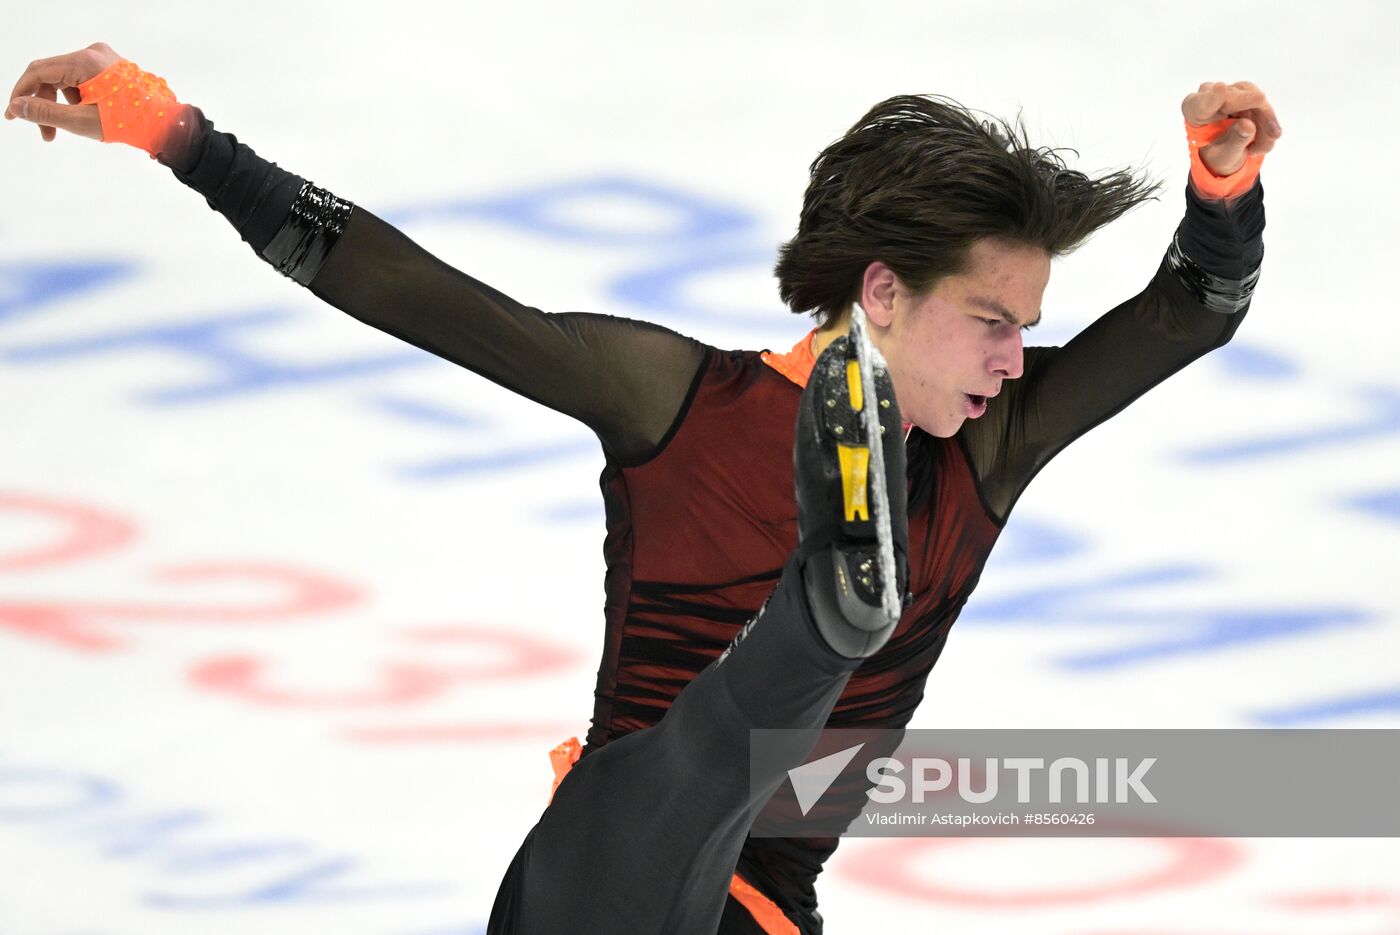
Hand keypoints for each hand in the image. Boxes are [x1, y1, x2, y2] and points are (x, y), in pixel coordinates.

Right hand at [6, 42, 122, 141]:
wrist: (167, 125)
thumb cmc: (129, 123)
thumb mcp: (82, 121)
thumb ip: (46, 113)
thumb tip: (16, 107)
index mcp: (85, 61)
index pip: (38, 71)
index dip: (21, 93)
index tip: (13, 116)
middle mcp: (93, 53)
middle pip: (51, 75)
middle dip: (44, 105)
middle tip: (45, 134)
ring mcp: (103, 58)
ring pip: (66, 80)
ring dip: (61, 105)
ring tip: (73, 128)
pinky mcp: (110, 67)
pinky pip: (82, 80)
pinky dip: (76, 99)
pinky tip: (87, 116)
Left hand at [1181, 80, 1281, 176]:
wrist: (1228, 153)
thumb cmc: (1218, 155)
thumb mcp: (1225, 157)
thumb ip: (1235, 142)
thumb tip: (1248, 125)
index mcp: (1195, 113)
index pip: (1202, 104)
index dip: (1212, 97)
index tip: (1220, 88)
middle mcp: (1209, 97)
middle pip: (1233, 95)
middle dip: (1253, 107)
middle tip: (1271, 124)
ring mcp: (1228, 93)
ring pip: (1252, 95)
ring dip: (1265, 120)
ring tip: (1266, 147)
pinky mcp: (1245, 93)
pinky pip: (1262, 103)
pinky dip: (1269, 121)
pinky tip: (1271, 137)